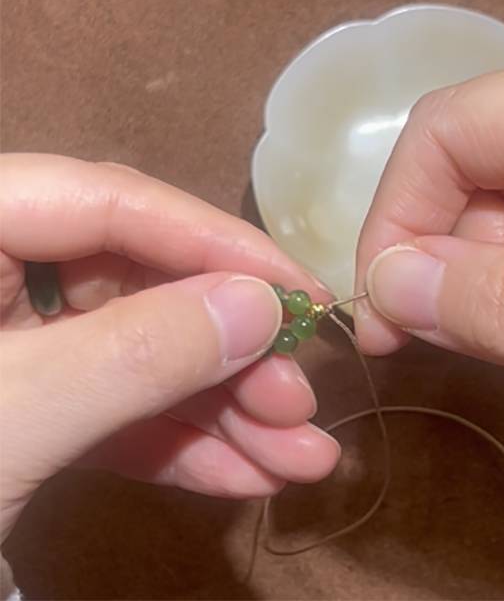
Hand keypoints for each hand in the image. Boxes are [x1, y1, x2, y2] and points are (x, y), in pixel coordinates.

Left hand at [0, 154, 339, 540]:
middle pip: (135, 287)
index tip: (299, 290)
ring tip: (300, 457)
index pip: (103, 201)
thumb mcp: (5, 424)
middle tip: (301, 398)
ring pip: (138, 357)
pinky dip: (183, 446)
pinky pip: (115, 413)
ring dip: (224, 410)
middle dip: (227, 354)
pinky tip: (249, 475)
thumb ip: (130, 355)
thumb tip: (259, 307)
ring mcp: (8, 351)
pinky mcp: (27, 413)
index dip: (214, 242)